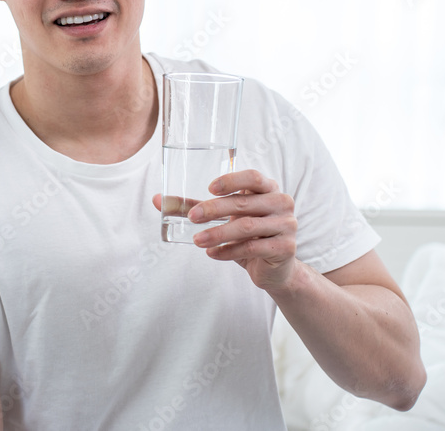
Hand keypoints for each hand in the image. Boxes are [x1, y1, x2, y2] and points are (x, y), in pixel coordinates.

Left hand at [153, 169, 297, 291]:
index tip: (209, 188)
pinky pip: (252, 247)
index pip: (253, 177)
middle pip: (244, 203)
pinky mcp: (285, 248)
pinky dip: (229, 251)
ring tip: (197, 241)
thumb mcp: (224, 218)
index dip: (231, 180)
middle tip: (192, 217)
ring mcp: (287, 225)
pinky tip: (213, 254)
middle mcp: (281, 202)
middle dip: (214, 210)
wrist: (276, 269)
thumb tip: (157, 200)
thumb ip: (195, 207)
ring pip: (246, 227)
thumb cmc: (248, 236)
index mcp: (268, 188)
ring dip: (218, 234)